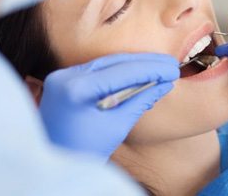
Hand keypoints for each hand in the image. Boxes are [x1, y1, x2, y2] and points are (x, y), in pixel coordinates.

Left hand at [40, 53, 178, 161]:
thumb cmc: (85, 152)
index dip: (152, 68)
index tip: (173, 69)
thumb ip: (141, 100)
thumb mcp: (117, 126)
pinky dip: (120, 71)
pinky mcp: (65, 79)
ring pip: (107, 63)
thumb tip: (165, 84)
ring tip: (159, 67)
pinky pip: (98, 69)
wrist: (54, 165)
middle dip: (146, 63)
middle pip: (115, 62)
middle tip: (170, 64)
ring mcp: (63, 76)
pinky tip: (139, 73)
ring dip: (135, 65)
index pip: (123, 71)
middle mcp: (66, 76)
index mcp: (76, 89)